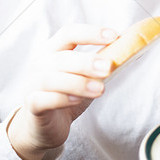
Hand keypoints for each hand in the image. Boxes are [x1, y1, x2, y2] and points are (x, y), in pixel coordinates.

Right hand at [7, 24, 117, 159]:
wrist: (43, 126)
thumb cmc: (66, 96)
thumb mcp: (84, 77)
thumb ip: (99, 63)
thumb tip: (127, 50)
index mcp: (52, 50)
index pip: (69, 33)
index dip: (91, 33)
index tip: (115, 36)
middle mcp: (39, 63)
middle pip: (61, 57)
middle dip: (87, 61)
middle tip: (109, 67)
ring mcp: (32, 84)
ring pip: (51, 79)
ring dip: (78, 83)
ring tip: (100, 89)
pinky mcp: (32, 106)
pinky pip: (43, 100)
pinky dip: (61, 99)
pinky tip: (78, 100)